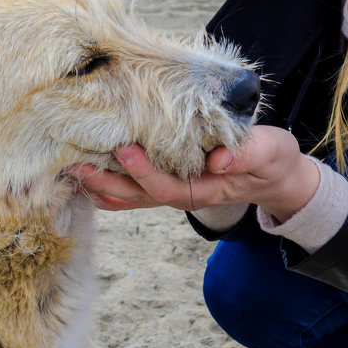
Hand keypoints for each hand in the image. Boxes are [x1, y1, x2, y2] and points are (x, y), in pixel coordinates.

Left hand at [68, 125, 320, 221]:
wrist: (275, 177)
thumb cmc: (273, 160)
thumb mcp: (270, 153)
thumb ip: (247, 155)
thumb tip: (219, 159)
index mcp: (208, 188)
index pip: (170, 187)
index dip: (145, 173)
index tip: (125, 150)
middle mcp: (185, 194)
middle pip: (140, 197)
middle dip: (109, 183)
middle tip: (80, 165)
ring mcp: (175, 191)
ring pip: (132, 196)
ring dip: (101, 186)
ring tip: (72, 171)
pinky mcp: (169, 183)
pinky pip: (134, 192)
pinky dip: (109, 188)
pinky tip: (85, 180)